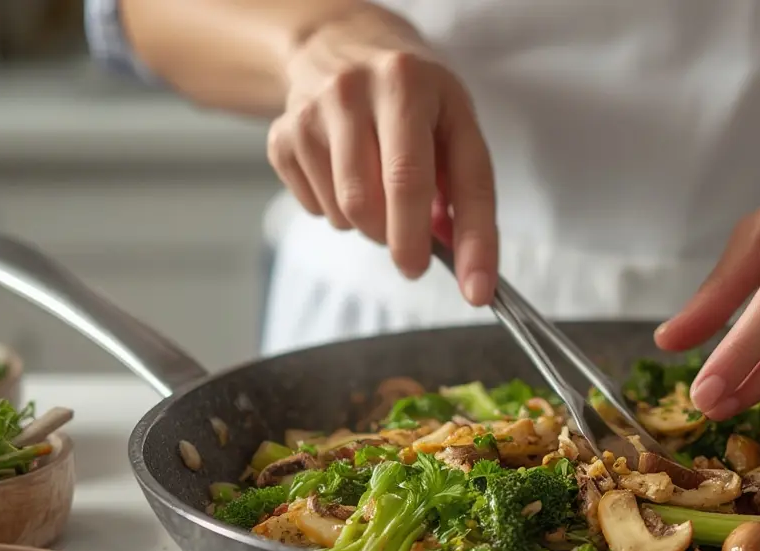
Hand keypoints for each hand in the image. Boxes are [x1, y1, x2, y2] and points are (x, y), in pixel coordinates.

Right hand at [267, 6, 497, 304]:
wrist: (340, 48)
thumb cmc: (412, 97)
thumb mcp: (453, 123)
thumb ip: (467, 191)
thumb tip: (470, 267)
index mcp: (408, 84)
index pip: (431, 179)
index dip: (461, 242)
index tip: (476, 293)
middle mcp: (355, 92)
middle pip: (377, 203)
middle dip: (405, 244)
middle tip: (416, 255)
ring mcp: (311, 114)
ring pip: (347, 214)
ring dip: (374, 226)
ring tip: (383, 193)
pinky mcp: (282, 137)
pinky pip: (317, 210)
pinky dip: (342, 213)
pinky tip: (349, 178)